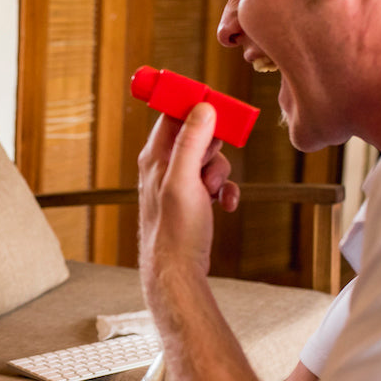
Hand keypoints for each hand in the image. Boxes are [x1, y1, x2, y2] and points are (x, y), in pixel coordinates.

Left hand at [137, 103, 239, 280]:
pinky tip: (225, 205)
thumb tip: (202, 107)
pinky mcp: (191, 199)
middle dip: (214, 149)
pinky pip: (214, 182)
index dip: (196, 108)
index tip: (218, 110)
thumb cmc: (174, 230)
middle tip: (210, 168)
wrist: (177, 272)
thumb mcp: (183, 180)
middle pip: (197, 135)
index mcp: (155, 156)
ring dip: (220, 173)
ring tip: (213, 192)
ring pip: (209, 159)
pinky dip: (224, 190)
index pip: (173, 114)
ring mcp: (178, 183)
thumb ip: (191, 142)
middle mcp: (163, 166)